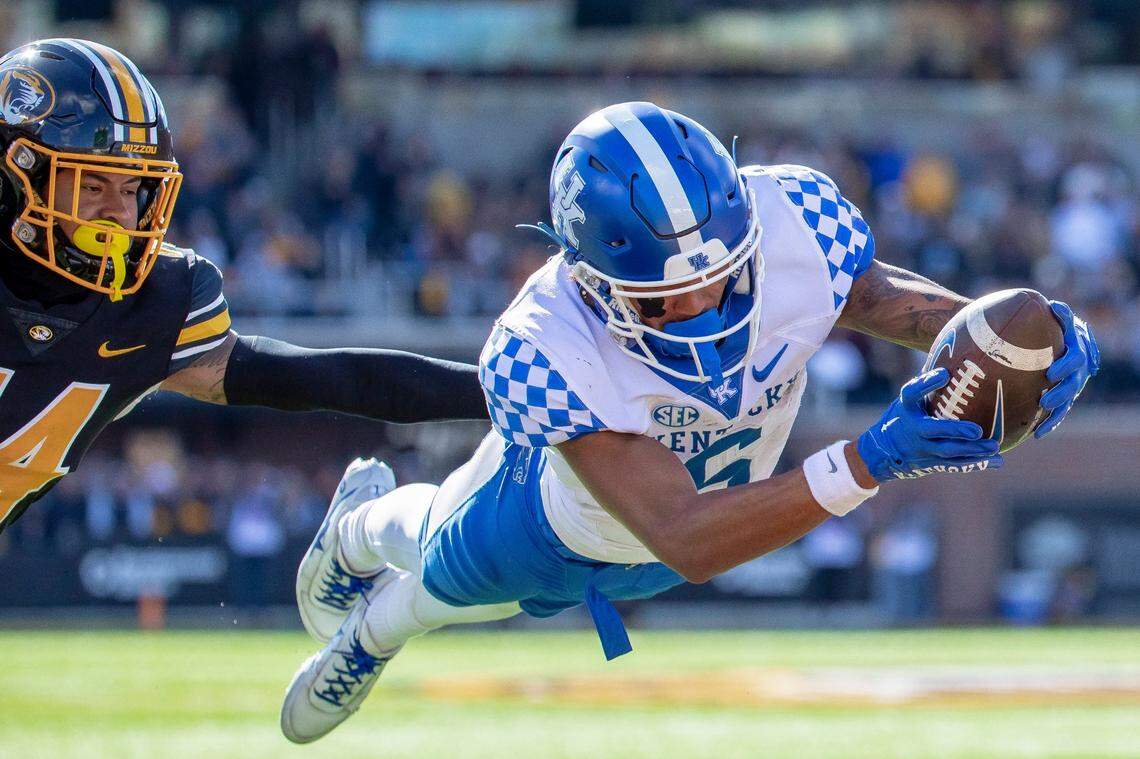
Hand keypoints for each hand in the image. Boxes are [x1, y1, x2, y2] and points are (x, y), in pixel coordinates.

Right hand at [857, 369, 1002, 481]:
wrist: (881, 453)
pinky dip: (977, 464)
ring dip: (972, 450)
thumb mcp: (908, 401)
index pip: (911, 392)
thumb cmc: (903, 417)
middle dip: (955, 430)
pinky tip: (998, 461)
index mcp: (905, 408)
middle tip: (977, 430)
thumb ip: (927, 386)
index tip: (944, 374)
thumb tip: (953, 355)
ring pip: (947, 451)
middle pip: (932, 430)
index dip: (926, 383)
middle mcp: (911, 428)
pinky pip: (954, 465)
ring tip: (994, 446)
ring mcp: (920, 448)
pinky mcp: (930, 463)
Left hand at [1036, 301, 1098, 438]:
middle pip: (1073, 385)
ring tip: (1040, 426)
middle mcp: (1076, 371)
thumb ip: (1059, 314)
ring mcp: (1070, 386)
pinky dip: (1049, 423)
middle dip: (1060, 393)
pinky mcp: (1062, 398)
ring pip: (1066, 403)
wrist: (1058, 341)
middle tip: (1044, 399)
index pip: (1075, 359)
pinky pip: (1058, 413)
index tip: (1050, 373)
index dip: (1065, 366)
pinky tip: (1037, 434)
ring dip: (1055, 414)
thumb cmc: (1054, 327)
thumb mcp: (1058, 318)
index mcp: (1076, 351)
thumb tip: (1053, 305)